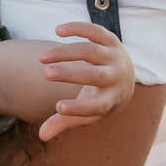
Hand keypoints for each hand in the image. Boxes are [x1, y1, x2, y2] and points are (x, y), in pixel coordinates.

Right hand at [35, 20, 135, 141]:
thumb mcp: (86, 113)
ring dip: (65, 52)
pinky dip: (77, 28)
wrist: (125, 80)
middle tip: (45, 74)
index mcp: (111, 100)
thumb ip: (64, 122)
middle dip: (70, 74)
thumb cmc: (98, 100)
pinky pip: (95, 31)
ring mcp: (115, 57)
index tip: (58, 107)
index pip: (97, 107)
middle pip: (94, 76)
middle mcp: (116, 78)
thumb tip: (41, 136)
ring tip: (41, 57)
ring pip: (91, 51)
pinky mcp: (112, 40)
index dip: (79, 108)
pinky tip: (57, 30)